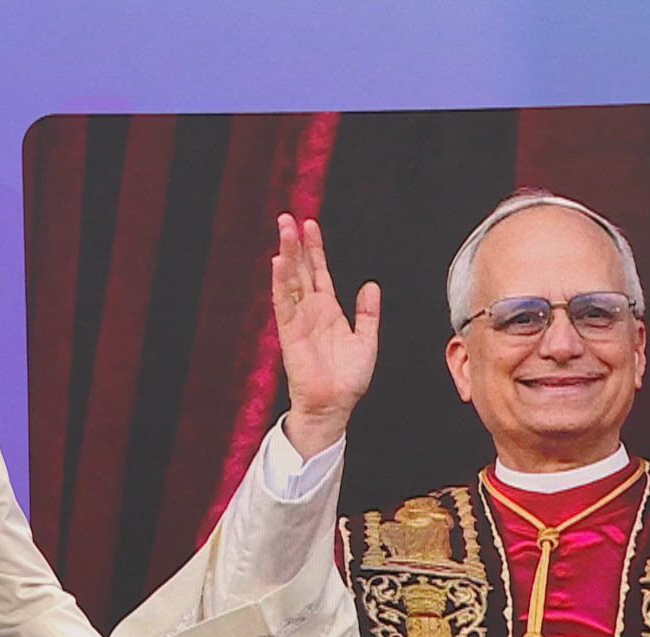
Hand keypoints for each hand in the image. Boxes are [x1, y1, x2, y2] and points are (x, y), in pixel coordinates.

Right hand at [272, 214, 380, 457]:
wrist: (336, 405)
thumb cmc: (348, 379)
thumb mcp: (366, 340)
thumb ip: (367, 313)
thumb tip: (370, 285)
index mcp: (328, 310)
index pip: (318, 272)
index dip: (314, 248)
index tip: (309, 225)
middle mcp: (311, 311)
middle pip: (300, 269)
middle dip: (294, 243)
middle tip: (287, 218)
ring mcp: (298, 320)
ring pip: (290, 280)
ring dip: (286, 254)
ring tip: (283, 230)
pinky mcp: (290, 333)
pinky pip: (283, 304)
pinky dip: (281, 283)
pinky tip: (279, 263)